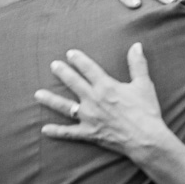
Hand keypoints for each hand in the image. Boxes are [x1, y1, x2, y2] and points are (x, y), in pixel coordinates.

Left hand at [35, 43, 170, 159]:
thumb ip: (137, 64)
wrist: (145, 138)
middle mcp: (93, 99)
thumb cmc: (146, 110)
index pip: (89, 68)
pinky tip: (45, 129)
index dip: (79, 60)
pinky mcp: (89, 133)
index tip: (70, 54)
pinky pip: (68, 132)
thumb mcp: (144, 84)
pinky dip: (56, 131)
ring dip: (50, 99)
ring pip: (64, 106)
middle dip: (62, 72)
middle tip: (53, 65)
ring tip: (38, 94)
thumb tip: (136, 45)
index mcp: (106, 86)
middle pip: (73, 83)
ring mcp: (88, 117)